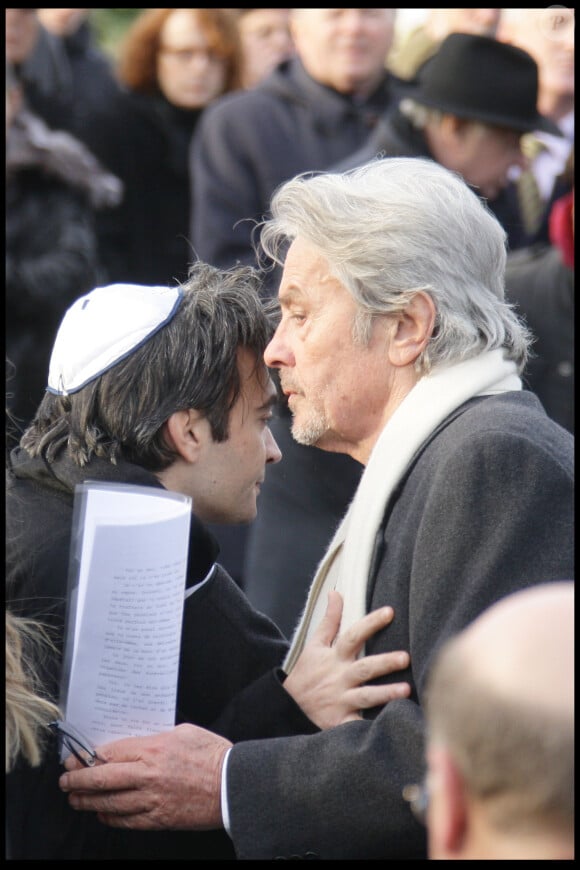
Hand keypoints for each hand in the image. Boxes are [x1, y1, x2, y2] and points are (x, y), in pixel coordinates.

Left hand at [59, 723, 230, 830]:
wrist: (232, 784)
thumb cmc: (211, 753)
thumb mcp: (182, 732)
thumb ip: (154, 737)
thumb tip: (133, 744)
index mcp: (153, 748)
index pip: (109, 753)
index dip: (88, 757)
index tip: (76, 758)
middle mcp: (148, 775)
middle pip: (102, 779)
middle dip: (78, 780)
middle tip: (65, 781)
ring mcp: (152, 799)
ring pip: (109, 803)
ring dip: (88, 802)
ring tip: (75, 800)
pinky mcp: (159, 818)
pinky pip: (126, 821)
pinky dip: (110, 818)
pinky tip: (102, 815)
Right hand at [283, 590, 409, 727]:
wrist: (287, 707)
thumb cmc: (307, 673)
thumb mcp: (314, 644)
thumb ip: (329, 620)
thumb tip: (336, 593)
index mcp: (334, 657)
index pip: (353, 635)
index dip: (371, 623)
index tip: (390, 611)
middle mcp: (340, 677)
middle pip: (365, 668)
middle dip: (385, 662)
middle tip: (405, 657)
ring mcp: (341, 700)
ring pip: (367, 696)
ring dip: (386, 693)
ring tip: (405, 690)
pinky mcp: (341, 722)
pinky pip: (358, 726)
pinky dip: (371, 728)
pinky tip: (391, 725)